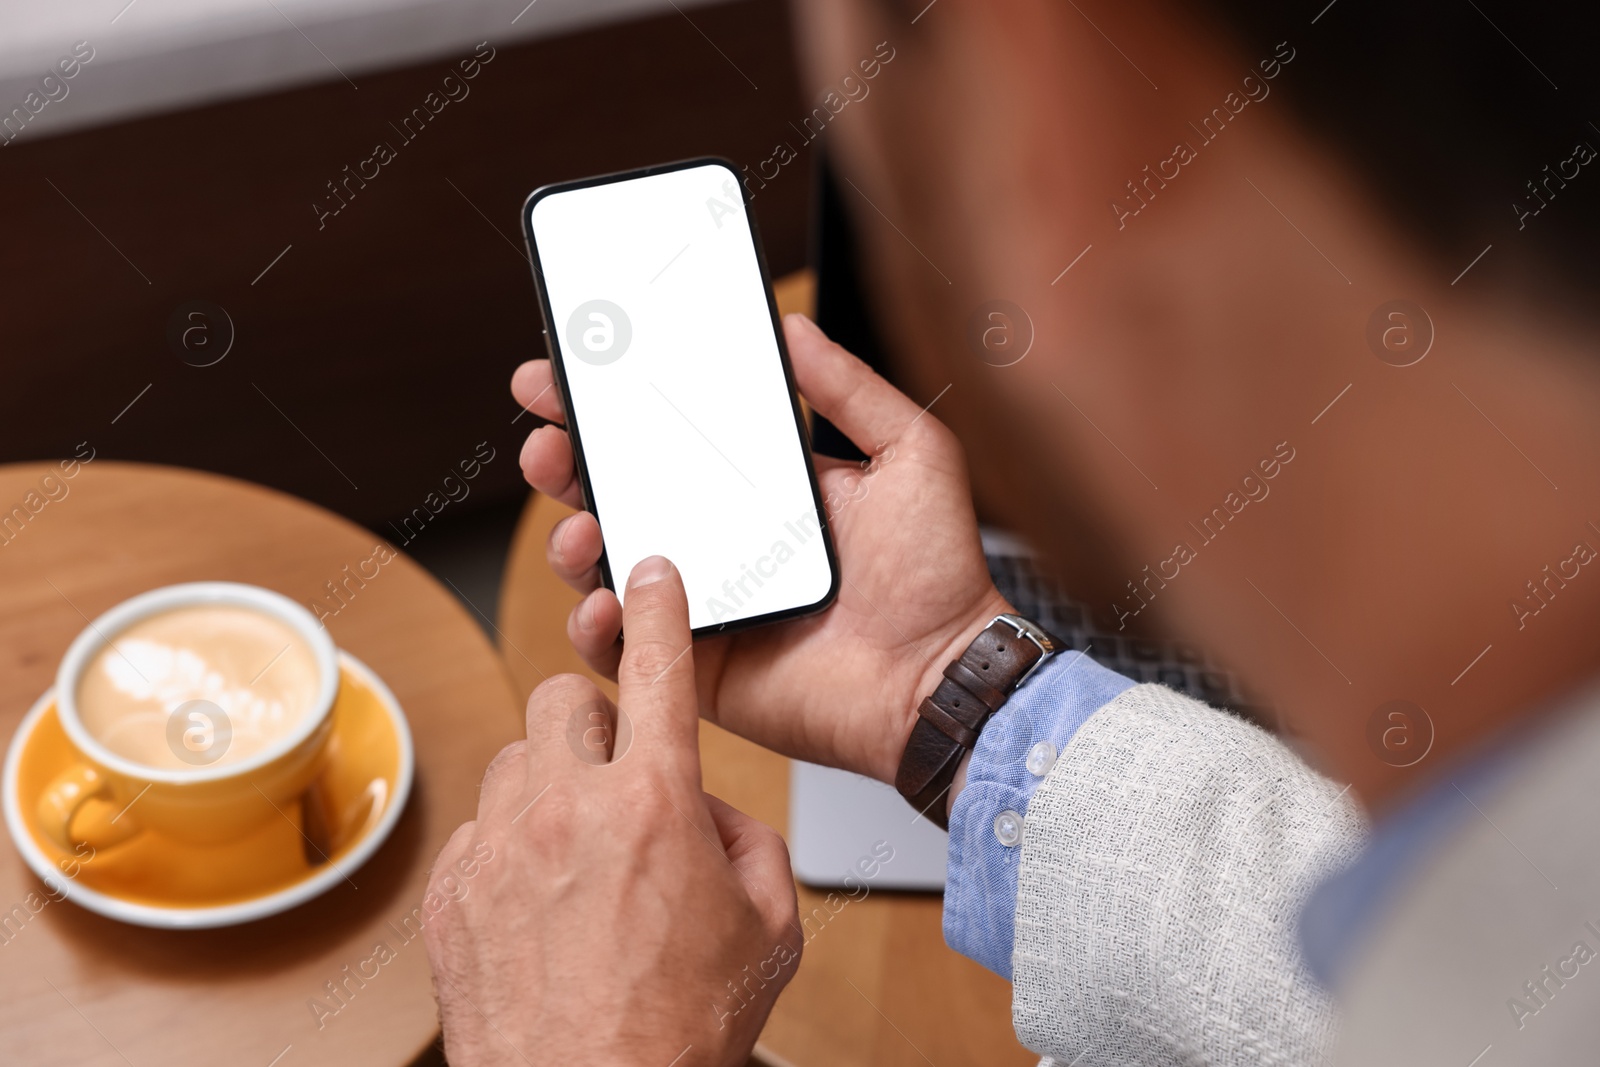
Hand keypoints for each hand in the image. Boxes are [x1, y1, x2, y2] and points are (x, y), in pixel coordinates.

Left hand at [424, 557, 800, 1065]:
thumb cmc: (680, 1032)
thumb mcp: (769, 930)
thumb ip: (749, 842)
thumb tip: (706, 812)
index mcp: (655, 805)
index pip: (657, 670)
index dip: (659, 610)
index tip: (650, 571)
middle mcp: (568, 811)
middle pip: (559, 697)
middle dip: (593, 721)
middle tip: (616, 773)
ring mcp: (499, 850)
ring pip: (514, 760)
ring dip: (550, 784)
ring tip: (579, 854)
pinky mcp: (451, 893)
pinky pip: (479, 829)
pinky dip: (511, 847)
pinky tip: (540, 904)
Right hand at [512, 313, 1009, 784]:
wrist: (940, 679)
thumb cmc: (936, 573)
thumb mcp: (910, 454)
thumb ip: (851, 389)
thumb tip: (793, 326)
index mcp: (759, 487)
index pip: (669, 433)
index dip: (614, 401)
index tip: (573, 365)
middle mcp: (719, 539)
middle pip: (617, 490)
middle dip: (567, 459)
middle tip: (548, 438)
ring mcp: (699, 602)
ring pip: (603, 564)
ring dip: (569, 538)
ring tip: (579, 524)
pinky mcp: (691, 665)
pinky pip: (620, 645)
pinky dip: (592, 623)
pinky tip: (603, 600)